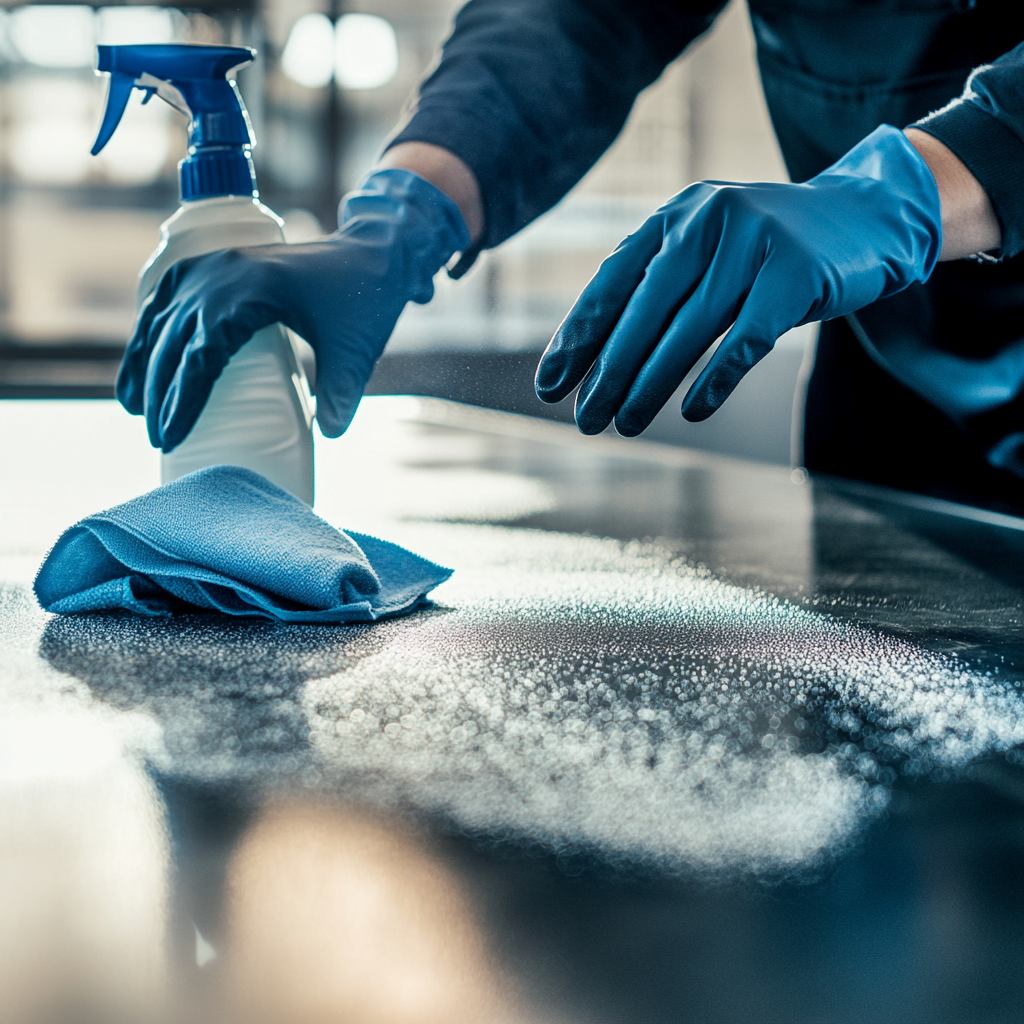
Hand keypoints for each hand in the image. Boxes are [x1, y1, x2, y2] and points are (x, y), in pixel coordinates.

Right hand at [118, 169, 468, 450]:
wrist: (374, 251)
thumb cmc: (365, 298)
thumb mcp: (357, 350)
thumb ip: (343, 394)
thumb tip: (328, 437)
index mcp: (251, 291)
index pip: (201, 353)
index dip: (181, 396)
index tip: (171, 433)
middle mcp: (224, 273)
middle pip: (174, 338)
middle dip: (159, 390)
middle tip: (157, 437)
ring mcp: (219, 265)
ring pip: (165, 316)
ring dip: (145, 360)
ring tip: (133, 406)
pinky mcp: (222, 265)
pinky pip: (173, 295)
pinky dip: (154, 325)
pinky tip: (146, 352)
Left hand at [535, 125, 941, 435]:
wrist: (867, 215)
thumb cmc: (768, 250)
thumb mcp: (708, 251)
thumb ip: (659, 288)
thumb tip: (595, 358)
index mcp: (675, 217)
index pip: (612, 283)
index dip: (577, 338)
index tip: (549, 387)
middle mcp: (707, 220)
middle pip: (644, 310)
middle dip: (608, 371)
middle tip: (584, 420)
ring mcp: (754, 241)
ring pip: (689, 328)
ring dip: (651, 384)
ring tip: (625, 424)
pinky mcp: (797, 273)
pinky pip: (747, 338)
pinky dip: (717, 378)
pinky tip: (692, 412)